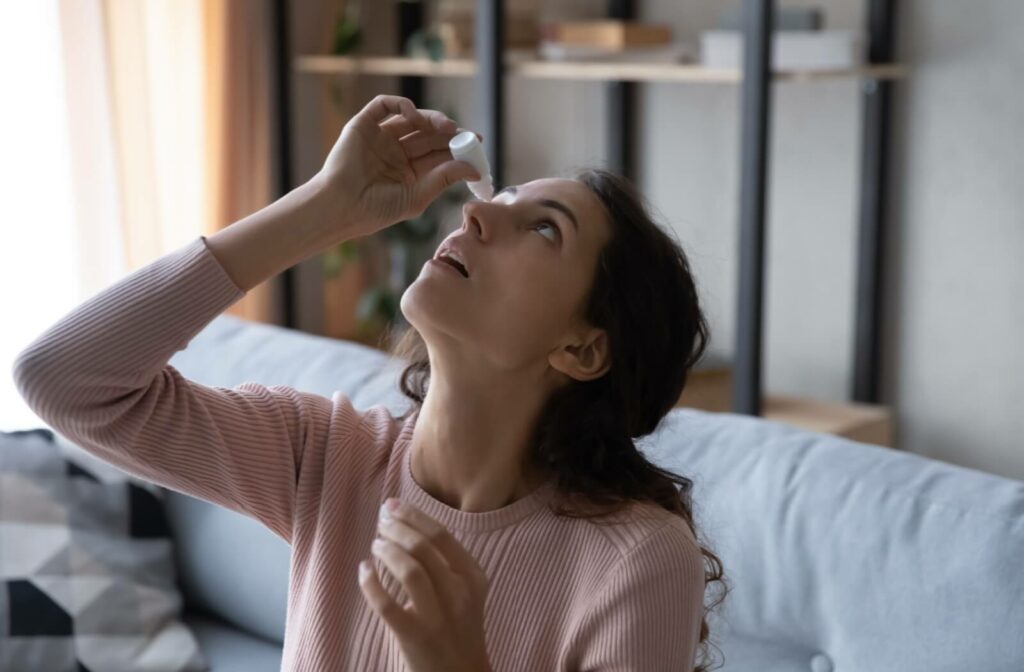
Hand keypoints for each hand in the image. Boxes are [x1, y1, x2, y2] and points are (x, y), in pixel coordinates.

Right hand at [317, 95, 482, 240]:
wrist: (341, 207)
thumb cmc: (375, 210)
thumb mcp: (417, 196)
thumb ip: (444, 179)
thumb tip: (474, 169)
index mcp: (408, 172)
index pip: (437, 154)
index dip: (458, 148)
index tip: (477, 145)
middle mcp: (395, 152)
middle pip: (428, 135)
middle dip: (450, 133)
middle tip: (468, 134)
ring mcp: (380, 137)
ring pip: (411, 119)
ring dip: (432, 119)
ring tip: (447, 128)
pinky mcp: (363, 125)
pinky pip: (385, 106)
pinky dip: (403, 106)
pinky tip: (416, 118)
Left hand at [359, 498, 491, 671]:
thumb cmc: (458, 628)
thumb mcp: (465, 592)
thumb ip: (445, 562)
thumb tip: (407, 524)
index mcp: (473, 577)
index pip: (441, 535)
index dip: (413, 516)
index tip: (393, 506)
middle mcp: (459, 594)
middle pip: (423, 547)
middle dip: (397, 528)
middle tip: (381, 522)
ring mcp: (438, 617)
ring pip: (408, 569)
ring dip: (386, 550)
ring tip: (376, 545)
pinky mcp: (415, 637)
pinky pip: (386, 604)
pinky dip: (370, 582)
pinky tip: (364, 570)